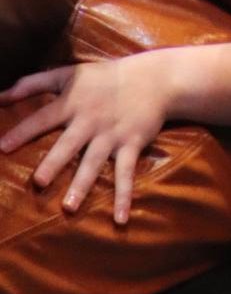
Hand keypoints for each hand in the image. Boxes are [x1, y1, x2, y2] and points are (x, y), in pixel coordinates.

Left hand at [0, 51, 178, 224]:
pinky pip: (126, 174)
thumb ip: (33, 84)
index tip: (2, 147)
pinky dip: (124, 196)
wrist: (153, 78)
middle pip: (68, 144)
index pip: (44, 118)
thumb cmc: (103, 78)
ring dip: (82, 184)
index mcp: (73, 103)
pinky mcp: (132, 145)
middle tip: (38, 181)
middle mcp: (90, 120)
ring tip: (68, 207)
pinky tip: (120, 219)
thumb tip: (0, 96)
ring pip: (93, 162)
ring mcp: (111, 135)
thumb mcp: (69, 74)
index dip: (23, 132)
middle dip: (54, 162)